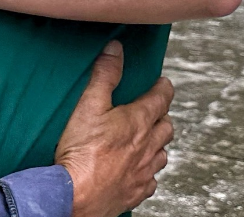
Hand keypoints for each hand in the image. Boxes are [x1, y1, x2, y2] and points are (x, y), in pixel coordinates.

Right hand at [56, 41, 174, 216]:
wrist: (77, 194)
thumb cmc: (82, 151)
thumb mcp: (89, 104)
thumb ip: (104, 75)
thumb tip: (115, 50)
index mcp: (139, 122)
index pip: (161, 99)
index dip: (163, 88)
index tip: (163, 83)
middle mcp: (148, 147)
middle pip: (166, 127)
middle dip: (162, 116)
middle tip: (154, 110)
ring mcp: (144, 171)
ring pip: (162, 154)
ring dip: (157, 144)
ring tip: (147, 139)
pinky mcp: (137, 191)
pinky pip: (152, 180)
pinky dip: (148, 171)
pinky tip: (138, 169)